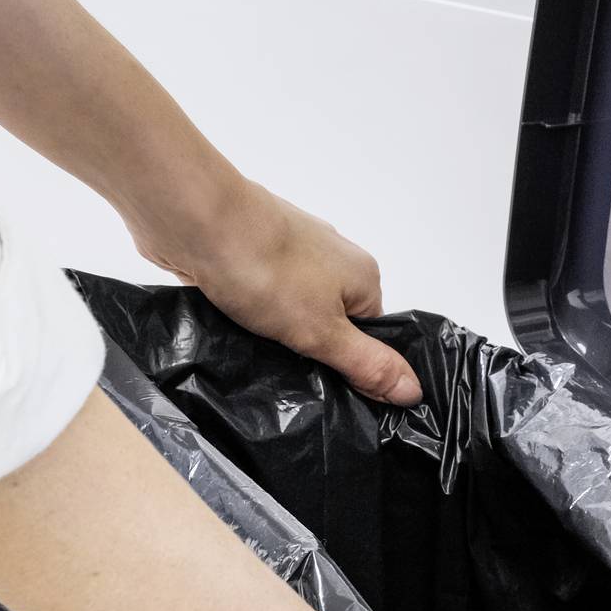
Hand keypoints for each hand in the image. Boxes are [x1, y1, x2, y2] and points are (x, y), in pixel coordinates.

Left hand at [135, 175, 422, 407]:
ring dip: (277, 331)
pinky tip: (235, 325)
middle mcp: (333, 258)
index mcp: (362, 275)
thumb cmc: (265, 268)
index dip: (352, 366)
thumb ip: (366, 363)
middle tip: (289, 369)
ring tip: (258, 347)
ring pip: (293, 309)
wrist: (197, 220)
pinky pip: (262, 297)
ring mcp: (292, 252)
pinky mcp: (253, 254)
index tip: (327, 386)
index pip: (371, 336)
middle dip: (310, 348)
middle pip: (332, 322)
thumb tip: (413, 390)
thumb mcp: (322, 332)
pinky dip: (251, 313)